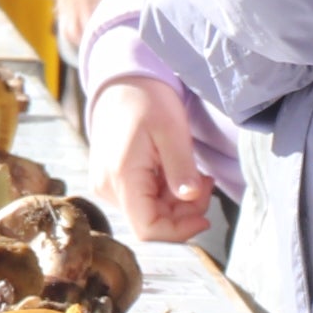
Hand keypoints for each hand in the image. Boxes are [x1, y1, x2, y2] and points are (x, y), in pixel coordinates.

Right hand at [87, 74, 215, 242]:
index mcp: (121, 176)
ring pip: (148, 212)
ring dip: (176, 202)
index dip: (179, 230)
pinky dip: (165, 193)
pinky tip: (177, 172)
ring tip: (195, 175)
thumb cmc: (148, 100)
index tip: (205, 216)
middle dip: (184, 211)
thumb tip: (189, 199)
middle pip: (150, 221)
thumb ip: (181, 168)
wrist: (124, 82)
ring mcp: (107, 184)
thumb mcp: (172, 131)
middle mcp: (107, 187)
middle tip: (205, 183)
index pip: (147, 228)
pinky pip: (142, 199)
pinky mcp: (113, 180)